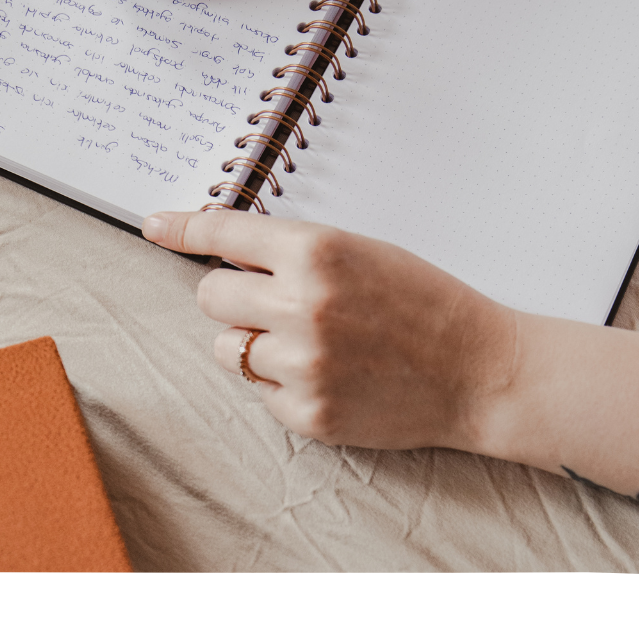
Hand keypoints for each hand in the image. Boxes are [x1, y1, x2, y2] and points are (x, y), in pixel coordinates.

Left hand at [141, 209, 522, 452]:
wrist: (483, 372)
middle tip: (278, 304)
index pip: (224, 234)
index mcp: (319, 253)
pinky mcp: (307, 413)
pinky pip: (261, 392)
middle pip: (210, 296)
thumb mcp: (367, 254)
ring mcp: (302, 364)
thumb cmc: (430, 306)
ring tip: (316, 346)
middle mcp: (303, 306)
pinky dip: (287, 386)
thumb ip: (298, 253)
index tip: (155, 226)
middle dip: (235, 298)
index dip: (183, 228)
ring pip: (227, 349)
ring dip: (257, 346)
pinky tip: (336, 377)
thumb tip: (225, 255)